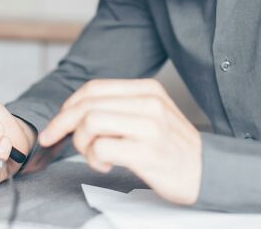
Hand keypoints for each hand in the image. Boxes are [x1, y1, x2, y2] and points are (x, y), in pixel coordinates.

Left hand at [39, 78, 201, 204]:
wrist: (206, 172)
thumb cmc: (173, 147)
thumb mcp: (153, 113)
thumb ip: (120, 107)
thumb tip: (75, 112)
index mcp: (148, 89)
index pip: (94, 88)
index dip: (68, 105)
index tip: (58, 123)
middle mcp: (149, 103)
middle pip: (87, 104)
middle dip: (62, 124)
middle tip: (54, 140)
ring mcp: (149, 126)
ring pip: (90, 123)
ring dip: (81, 143)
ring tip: (93, 155)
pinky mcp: (147, 152)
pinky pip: (101, 148)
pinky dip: (94, 159)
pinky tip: (106, 165)